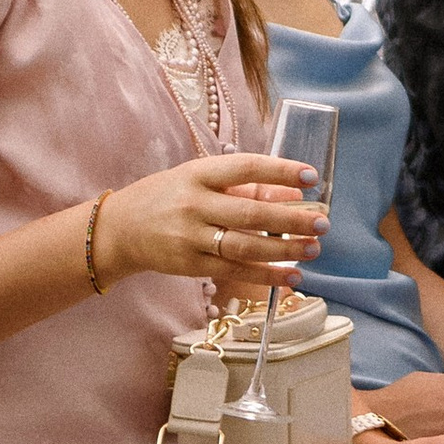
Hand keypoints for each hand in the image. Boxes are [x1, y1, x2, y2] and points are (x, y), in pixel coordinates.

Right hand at [96, 152, 325, 290]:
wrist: (120, 228)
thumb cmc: (170, 197)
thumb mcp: (202, 179)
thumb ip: (247, 185)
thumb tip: (295, 193)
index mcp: (199, 173)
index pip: (245, 168)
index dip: (279, 171)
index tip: (310, 176)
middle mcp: (194, 204)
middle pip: (250, 213)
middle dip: (291, 220)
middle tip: (323, 223)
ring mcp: (190, 237)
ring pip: (244, 247)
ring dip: (284, 250)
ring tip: (313, 249)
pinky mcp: (190, 265)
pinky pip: (234, 271)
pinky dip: (266, 275)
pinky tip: (291, 276)